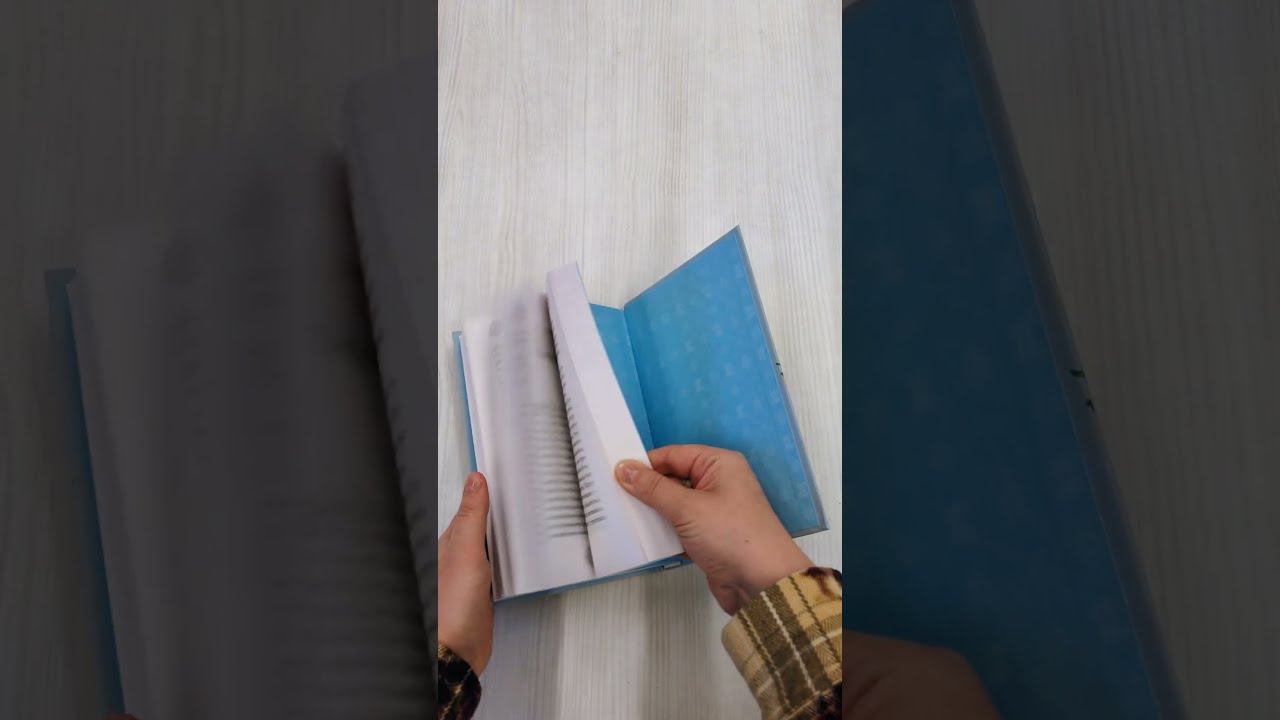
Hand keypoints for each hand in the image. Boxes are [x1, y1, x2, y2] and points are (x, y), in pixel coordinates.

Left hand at [437, 472, 493, 673]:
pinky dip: (506, 557)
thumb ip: (471, 517)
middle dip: (491, 508)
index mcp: (448, 542)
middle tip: (510, 487)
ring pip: (487, 544)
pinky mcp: (482, 592)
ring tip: (516, 513)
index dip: (481, 489)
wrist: (458, 650)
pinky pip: (496, 566)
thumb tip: (476, 481)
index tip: (497, 471)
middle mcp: (456, 556)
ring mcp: (469, 574)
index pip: (467, 506)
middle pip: (477, 524)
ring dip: (500, 532)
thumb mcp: (465, 552)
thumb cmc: (451, 607)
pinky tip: (513, 555)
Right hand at [615, 445, 811, 613]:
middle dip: (646, 490)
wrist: (763, 584)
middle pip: (673, 479)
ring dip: (652, 513)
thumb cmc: (732, 536)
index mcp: (719, 464)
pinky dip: (663, 532)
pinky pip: (679, 527)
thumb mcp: (688, 507)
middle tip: (611, 497)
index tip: (613, 473)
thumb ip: (653, 488)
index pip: (673, 455)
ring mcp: (714, 511)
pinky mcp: (710, 537)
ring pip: (674, 505)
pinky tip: (639, 538)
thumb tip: (624, 468)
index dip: (645, 464)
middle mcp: (718, 483)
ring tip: (619, 517)